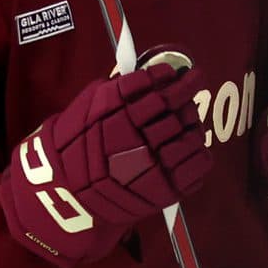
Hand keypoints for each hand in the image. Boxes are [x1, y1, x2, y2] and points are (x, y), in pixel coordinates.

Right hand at [0, 59, 213, 267]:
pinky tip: (191, 146)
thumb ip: (117, 90)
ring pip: (190, 131)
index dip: (165, 74)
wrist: (68, 195)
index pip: (150, 81)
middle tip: (193, 82)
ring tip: (189, 118)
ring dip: (192, 121)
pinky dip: (199, 152)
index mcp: (114, 109)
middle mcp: (137, 132)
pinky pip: (199, 162)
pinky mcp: (167, 187)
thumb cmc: (75, 146)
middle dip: (186, 89)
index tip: (172, 71)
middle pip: (174, 103)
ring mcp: (154, 161)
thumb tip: (149, 76)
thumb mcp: (87, 107)